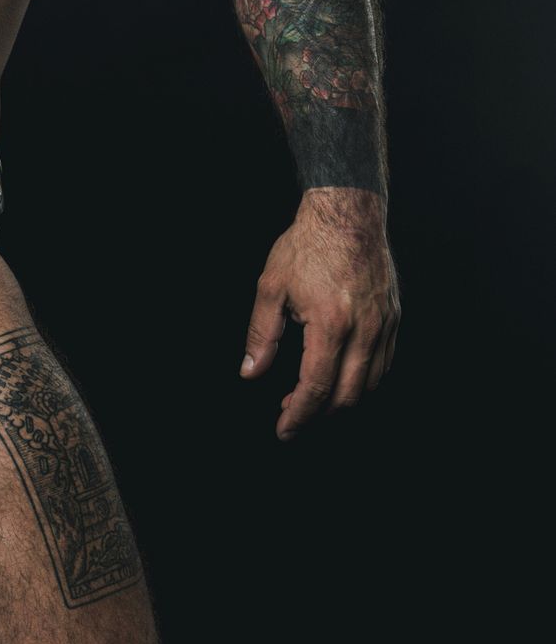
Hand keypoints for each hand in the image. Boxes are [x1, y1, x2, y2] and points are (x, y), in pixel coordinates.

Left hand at [239, 188, 400, 439]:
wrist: (347, 213)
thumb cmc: (306, 246)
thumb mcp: (271, 287)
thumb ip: (261, 334)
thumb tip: (251, 371)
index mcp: (330, 325)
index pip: (315, 388)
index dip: (298, 416)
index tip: (283, 430)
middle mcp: (363, 331)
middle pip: (347, 396)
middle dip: (319, 416)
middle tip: (293, 417)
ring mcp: (384, 326)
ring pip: (370, 385)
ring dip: (342, 402)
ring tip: (313, 399)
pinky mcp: (394, 318)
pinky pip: (384, 365)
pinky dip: (364, 382)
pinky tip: (341, 377)